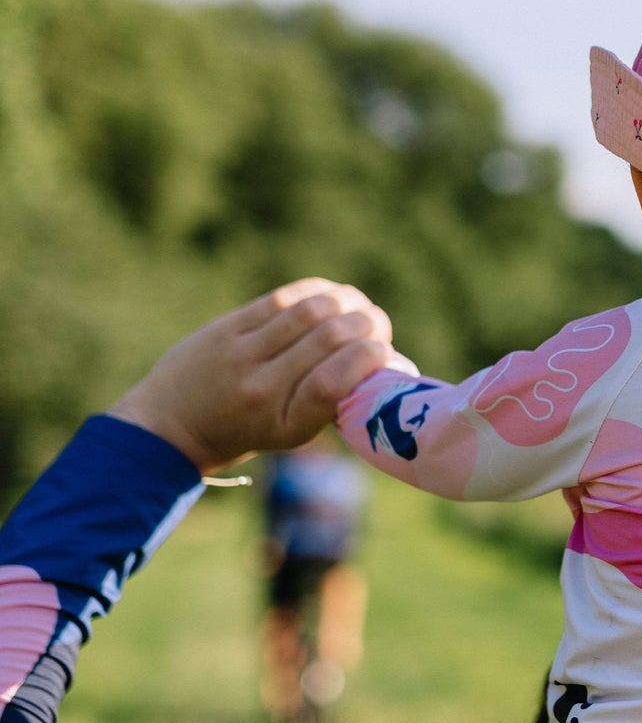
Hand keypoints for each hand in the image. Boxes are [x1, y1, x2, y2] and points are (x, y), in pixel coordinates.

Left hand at [109, 280, 396, 471]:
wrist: (172, 426)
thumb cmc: (248, 430)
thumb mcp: (291, 431)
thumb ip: (331, 398)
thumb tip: (388, 359)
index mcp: (286, 425)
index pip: (336, 382)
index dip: (370, 358)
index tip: (386, 352)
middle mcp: (263, 390)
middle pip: (329, 339)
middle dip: (368, 324)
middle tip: (379, 326)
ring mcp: (241, 355)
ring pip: (309, 311)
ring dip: (347, 302)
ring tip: (360, 307)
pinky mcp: (227, 329)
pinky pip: (282, 299)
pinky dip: (317, 291)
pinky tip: (333, 295)